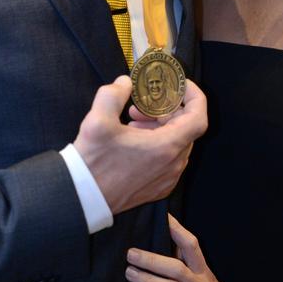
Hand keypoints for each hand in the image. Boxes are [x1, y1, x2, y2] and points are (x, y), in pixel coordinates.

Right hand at [73, 76, 206, 214]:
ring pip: (177, 143)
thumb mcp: (98, 120)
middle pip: (186, 128)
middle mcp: (173, 165)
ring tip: (134, 120)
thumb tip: (125, 83)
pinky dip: (158, 143)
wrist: (83, 198)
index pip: (199, 118)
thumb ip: (114, 93)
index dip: (194, 96)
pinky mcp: (158, 187)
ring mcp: (168, 179)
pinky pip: (169, 159)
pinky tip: (134, 139)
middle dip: (167, 110)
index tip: (180, 85)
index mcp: (166, 147)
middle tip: (143, 104)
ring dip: (161, 126)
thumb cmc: (93, 162)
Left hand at [126, 214, 260, 281]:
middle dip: (153, 259)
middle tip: (131, 253)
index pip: (191, 246)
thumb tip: (173, 241)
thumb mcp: (209, 280)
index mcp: (204, 273)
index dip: (177, 230)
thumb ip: (191, 263)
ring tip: (130, 274)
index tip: (162, 217)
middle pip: (176, 268)